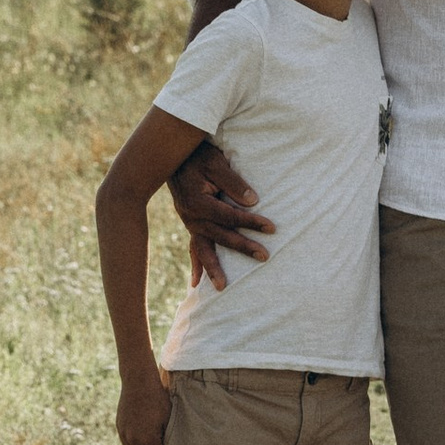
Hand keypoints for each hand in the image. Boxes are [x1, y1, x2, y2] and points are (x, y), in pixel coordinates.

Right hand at [114, 368, 172, 444]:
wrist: (138, 383)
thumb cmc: (158, 399)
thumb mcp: (168, 418)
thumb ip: (167, 437)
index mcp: (149, 440)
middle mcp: (135, 440)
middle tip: (160, 442)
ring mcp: (125, 435)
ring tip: (150, 437)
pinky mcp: (119, 428)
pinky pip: (126, 444)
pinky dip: (133, 442)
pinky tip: (140, 432)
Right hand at [164, 138, 272, 288]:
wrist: (173, 156)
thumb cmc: (198, 156)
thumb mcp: (216, 163)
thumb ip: (233, 182)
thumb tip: (252, 201)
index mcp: (198, 202)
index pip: (230, 216)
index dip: (251, 222)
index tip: (271, 228)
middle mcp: (191, 217)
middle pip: (220, 236)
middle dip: (243, 247)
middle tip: (264, 256)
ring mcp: (189, 223)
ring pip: (203, 248)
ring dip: (213, 268)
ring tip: (222, 287)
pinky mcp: (190, 224)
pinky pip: (193, 247)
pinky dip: (196, 264)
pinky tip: (195, 282)